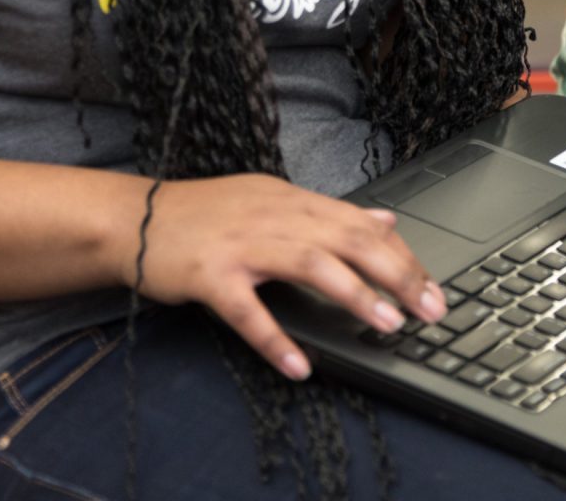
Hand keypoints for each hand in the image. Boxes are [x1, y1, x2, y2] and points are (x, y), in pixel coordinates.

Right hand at [128, 174, 446, 381]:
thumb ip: (329, 213)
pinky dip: (275, 339)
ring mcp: (242, 245)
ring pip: (310, 264)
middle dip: (397, 274)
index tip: (432, 287)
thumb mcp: (273, 200)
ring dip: (354, 295)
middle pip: (349, 239)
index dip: (403, 256)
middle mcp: (275, 217)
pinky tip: (299, 365)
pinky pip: (247, 311)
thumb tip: (386, 218)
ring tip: (386, 324)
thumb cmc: (205, 215)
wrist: (133, 218)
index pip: (362, 224)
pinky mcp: (209, 276)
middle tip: (429, 308)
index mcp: (294, 200)